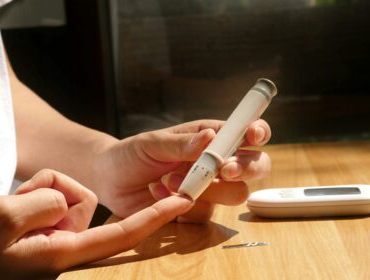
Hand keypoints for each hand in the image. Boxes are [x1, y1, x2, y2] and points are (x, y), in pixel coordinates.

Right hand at [0, 169, 192, 277]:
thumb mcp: (3, 218)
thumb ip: (47, 205)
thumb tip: (66, 201)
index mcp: (62, 255)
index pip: (123, 233)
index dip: (156, 216)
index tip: (184, 201)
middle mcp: (65, 250)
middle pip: (84, 203)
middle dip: (58, 190)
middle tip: (17, 200)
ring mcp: (54, 242)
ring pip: (65, 197)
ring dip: (40, 192)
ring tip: (9, 206)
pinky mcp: (45, 232)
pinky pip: (51, 199)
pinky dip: (33, 194)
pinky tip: (11, 207)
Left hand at [95, 119, 270, 221]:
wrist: (111, 181)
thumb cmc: (132, 153)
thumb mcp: (153, 143)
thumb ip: (182, 143)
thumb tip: (211, 137)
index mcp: (211, 137)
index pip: (246, 132)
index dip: (258, 133)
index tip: (252, 136)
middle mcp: (217, 163)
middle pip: (255, 166)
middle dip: (246, 168)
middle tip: (224, 170)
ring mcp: (209, 188)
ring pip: (236, 194)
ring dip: (208, 189)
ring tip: (172, 181)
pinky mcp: (196, 210)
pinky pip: (205, 214)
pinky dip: (184, 206)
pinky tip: (160, 194)